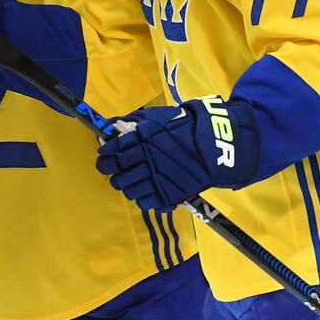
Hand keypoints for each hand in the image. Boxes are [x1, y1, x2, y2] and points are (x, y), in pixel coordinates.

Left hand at [95, 95, 259, 211]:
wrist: (214, 146)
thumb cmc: (186, 127)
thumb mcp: (159, 117)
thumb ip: (136, 121)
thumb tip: (113, 123)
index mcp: (141, 140)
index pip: (112, 151)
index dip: (105, 156)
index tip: (105, 156)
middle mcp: (144, 161)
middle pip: (116, 174)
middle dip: (113, 173)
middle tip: (117, 170)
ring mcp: (154, 180)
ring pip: (128, 190)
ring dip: (127, 185)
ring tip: (133, 180)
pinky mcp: (165, 194)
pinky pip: (144, 202)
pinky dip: (142, 197)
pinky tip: (146, 190)